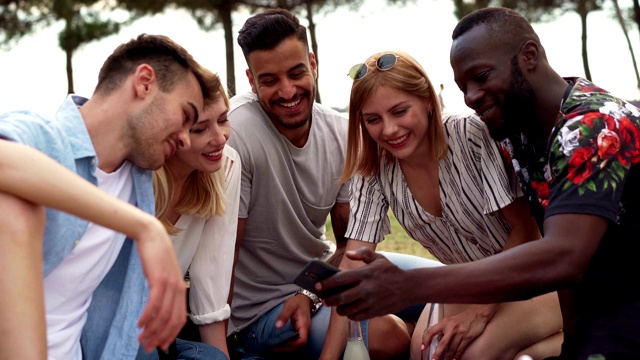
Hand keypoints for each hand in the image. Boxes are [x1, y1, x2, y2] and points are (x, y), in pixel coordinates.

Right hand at [135, 219, 186, 352]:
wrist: (152, 236)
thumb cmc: (155, 257)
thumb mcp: (162, 277)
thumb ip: (164, 293)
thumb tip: (156, 312)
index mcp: (181, 290)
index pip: (180, 319)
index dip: (171, 335)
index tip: (160, 346)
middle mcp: (179, 288)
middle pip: (172, 321)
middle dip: (160, 337)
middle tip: (148, 347)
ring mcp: (170, 284)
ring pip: (163, 315)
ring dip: (152, 330)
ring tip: (141, 339)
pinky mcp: (159, 279)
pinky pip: (155, 303)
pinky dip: (148, 316)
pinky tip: (140, 324)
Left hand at [272, 293, 312, 351]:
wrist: (304, 299)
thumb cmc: (297, 302)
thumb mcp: (289, 306)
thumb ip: (284, 315)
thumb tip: (278, 326)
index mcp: (304, 325)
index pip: (302, 340)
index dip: (293, 344)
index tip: (283, 343)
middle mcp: (305, 330)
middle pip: (299, 345)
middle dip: (288, 348)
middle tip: (275, 347)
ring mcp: (302, 331)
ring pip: (297, 343)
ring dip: (287, 347)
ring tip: (275, 346)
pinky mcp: (298, 331)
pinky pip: (294, 340)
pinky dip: (287, 343)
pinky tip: (280, 342)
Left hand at [319, 247, 410, 319]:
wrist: (410, 287)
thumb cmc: (391, 271)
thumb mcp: (379, 258)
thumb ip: (363, 253)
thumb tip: (349, 254)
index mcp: (365, 274)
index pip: (340, 279)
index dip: (326, 283)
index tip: (317, 286)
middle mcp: (366, 289)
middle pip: (341, 298)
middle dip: (329, 300)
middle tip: (324, 300)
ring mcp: (371, 302)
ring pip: (347, 310)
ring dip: (339, 309)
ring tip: (337, 305)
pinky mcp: (375, 312)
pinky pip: (357, 317)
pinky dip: (350, 315)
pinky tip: (350, 310)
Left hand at [423, 304, 496, 359]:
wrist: (477, 314)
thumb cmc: (463, 317)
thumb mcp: (450, 320)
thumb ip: (444, 328)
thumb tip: (437, 339)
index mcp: (445, 322)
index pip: (431, 331)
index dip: (426, 339)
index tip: (423, 347)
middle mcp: (451, 328)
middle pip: (442, 343)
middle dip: (437, 353)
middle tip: (434, 359)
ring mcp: (460, 333)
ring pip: (452, 348)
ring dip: (448, 356)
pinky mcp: (468, 337)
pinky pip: (461, 349)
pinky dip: (457, 355)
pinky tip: (455, 358)